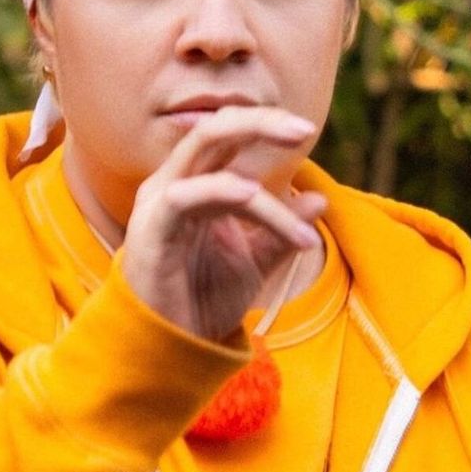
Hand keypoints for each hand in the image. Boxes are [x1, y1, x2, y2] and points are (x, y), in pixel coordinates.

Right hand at [120, 106, 327, 342]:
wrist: (171, 347)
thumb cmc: (204, 299)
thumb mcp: (257, 260)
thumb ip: (284, 228)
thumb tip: (321, 199)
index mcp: (197, 182)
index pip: (229, 134)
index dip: (266, 124)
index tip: (306, 130)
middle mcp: (174, 182)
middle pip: (214, 129)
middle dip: (261, 123)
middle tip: (304, 131)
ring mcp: (158, 203)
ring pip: (207, 161)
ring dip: (262, 196)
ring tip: (300, 238)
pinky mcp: (149, 230)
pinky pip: (183, 196)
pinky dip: (219, 190)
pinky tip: (251, 196)